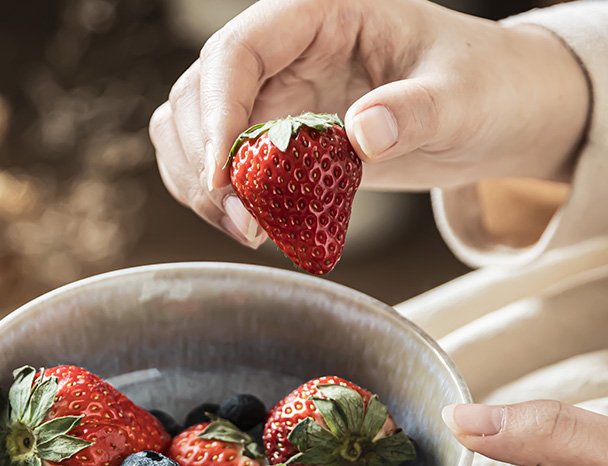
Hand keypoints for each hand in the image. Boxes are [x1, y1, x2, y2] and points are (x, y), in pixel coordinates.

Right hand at [149, 0, 588, 244]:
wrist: (488, 113)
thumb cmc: (481, 85)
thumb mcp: (462, 95)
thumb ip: (416, 111)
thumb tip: (364, 132)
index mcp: (319, 14)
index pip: (238, 53)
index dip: (217, 113)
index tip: (223, 176)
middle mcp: (283, 50)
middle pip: (198, 96)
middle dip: (206, 164)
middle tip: (246, 224)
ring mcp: (273, 94)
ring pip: (190, 132)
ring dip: (203, 186)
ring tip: (250, 230)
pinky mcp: (273, 138)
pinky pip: (218, 165)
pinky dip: (219, 199)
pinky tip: (254, 224)